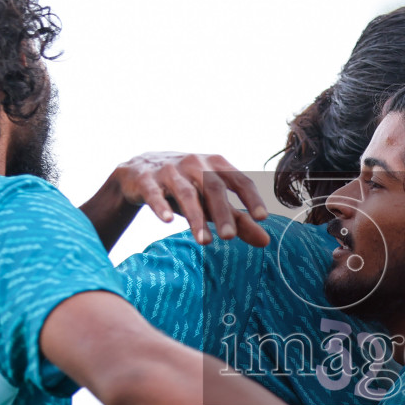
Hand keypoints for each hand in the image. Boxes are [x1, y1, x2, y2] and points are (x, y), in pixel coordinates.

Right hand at [114, 152, 269, 245]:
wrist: (139, 172)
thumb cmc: (186, 187)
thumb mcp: (212, 202)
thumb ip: (238, 220)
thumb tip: (265, 241)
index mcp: (216, 166)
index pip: (239, 180)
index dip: (251, 198)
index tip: (262, 218)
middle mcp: (195, 163)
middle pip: (213, 188)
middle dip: (222, 212)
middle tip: (230, 237)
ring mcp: (170, 170)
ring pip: (186, 193)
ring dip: (195, 217)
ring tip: (204, 241)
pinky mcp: (146, 180)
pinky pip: (155, 193)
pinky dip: (161, 205)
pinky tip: (167, 220)